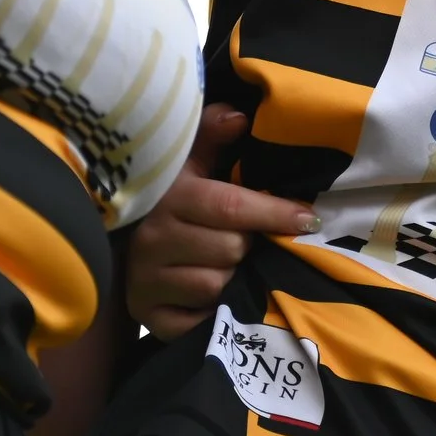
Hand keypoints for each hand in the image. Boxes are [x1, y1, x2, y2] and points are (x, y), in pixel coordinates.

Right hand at [125, 104, 315, 340]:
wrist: (127, 253)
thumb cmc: (174, 204)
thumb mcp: (189, 165)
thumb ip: (213, 136)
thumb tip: (240, 115)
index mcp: (167, 197)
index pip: (229, 206)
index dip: (273, 212)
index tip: (308, 218)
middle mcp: (150, 239)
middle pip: (231, 248)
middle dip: (247, 246)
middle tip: (243, 242)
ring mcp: (144, 280)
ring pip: (218, 284)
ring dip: (232, 278)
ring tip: (224, 266)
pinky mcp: (147, 317)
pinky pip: (201, 320)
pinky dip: (214, 310)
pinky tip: (213, 298)